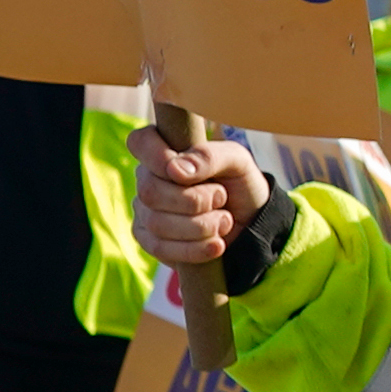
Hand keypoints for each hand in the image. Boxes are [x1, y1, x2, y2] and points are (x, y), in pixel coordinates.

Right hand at [130, 123, 268, 266]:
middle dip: (194, 200)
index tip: (186, 172)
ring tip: (225, 221)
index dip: (158, 157)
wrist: (250, 222)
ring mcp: (145, 211)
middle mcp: (147, 179)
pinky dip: (195, 249)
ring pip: (157, 223)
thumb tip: (174, 170)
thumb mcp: (236, 161)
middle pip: (151, 192)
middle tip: (221, 198)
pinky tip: (217, 244)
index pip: (140, 142)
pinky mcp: (151, 241)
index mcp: (162, 149)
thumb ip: (208, 157)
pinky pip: (161, 248)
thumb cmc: (239, 182)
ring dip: (201, 226)